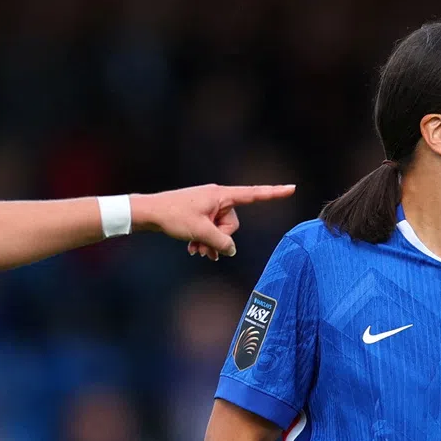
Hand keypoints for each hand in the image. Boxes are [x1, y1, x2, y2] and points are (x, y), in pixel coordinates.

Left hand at [130, 183, 295, 260]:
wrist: (148, 213)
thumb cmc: (173, 216)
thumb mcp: (201, 232)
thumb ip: (221, 242)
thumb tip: (230, 250)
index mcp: (221, 195)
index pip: (253, 194)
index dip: (274, 193)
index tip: (292, 188)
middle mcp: (217, 198)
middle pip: (233, 224)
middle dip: (220, 238)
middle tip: (203, 247)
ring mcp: (208, 206)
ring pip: (221, 230)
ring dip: (211, 243)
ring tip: (196, 251)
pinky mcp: (199, 213)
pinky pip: (211, 229)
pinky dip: (204, 240)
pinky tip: (192, 249)